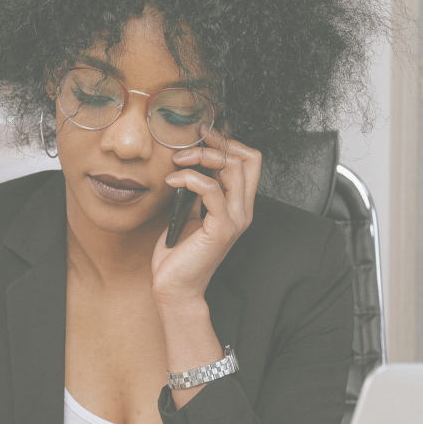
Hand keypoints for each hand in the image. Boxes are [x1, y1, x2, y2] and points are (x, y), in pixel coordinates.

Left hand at [151, 126, 261, 305]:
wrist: (175, 288)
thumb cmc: (178, 255)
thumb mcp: (189, 214)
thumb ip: (197, 193)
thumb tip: (190, 166)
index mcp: (238, 206)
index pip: (250, 161)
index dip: (228, 143)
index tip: (202, 136)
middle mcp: (242, 211)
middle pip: (248, 159)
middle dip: (217, 143)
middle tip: (188, 144)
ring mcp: (235, 220)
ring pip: (233, 169)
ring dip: (201, 157)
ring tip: (177, 161)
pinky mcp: (221, 229)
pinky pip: (212, 190)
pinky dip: (190, 178)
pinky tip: (172, 181)